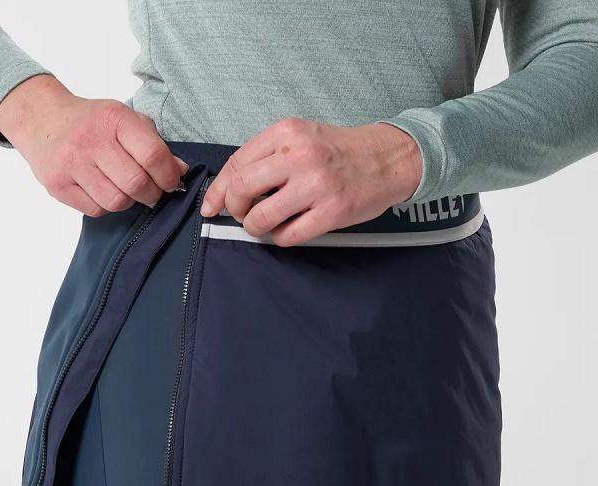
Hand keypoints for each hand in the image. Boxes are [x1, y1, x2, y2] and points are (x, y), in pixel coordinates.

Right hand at [0, 74, 188, 215]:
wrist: (41, 119)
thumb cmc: (91, 122)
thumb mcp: (123, 119)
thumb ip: (153, 143)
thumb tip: (180, 171)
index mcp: (113, 118)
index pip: (152, 155)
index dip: (169, 175)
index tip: (171, 181)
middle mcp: (91, 140)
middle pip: (136, 184)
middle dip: (152, 193)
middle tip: (151, 191)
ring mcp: (72, 164)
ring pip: (116, 201)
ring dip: (128, 201)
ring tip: (125, 189)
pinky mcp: (58, 185)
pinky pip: (96, 210)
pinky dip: (106, 206)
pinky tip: (103, 191)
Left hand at [198, 117, 422, 246]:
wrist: (389, 158)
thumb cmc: (338, 151)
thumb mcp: (300, 137)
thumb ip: (266, 157)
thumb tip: (226, 190)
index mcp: (287, 132)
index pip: (236, 164)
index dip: (218, 190)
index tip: (212, 206)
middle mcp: (299, 155)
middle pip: (242, 190)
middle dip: (234, 209)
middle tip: (243, 214)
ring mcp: (316, 185)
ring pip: (260, 218)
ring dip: (255, 227)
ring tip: (267, 223)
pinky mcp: (331, 212)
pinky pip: (287, 236)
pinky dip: (280, 238)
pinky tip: (289, 228)